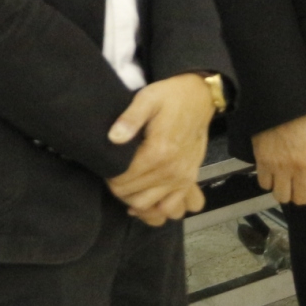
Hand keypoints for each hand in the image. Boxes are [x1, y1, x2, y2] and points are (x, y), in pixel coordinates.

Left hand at [105, 75, 215, 225]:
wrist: (199, 98)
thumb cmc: (171, 97)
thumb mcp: (147, 98)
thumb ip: (129, 118)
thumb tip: (113, 138)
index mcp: (158, 152)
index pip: (123, 180)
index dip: (109, 175)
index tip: (106, 165)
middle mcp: (171, 171)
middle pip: (133, 196)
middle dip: (118, 188)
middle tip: (113, 173)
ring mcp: (181, 179)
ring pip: (149, 206)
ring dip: (133, 199)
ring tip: (126, 184)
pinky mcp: (189, 181)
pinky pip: (171, 208)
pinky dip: (156, 209)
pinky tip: (145, 198)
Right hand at [251, 113, 305, 206]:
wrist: (279, 104)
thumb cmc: (302, 118)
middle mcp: (301, 167)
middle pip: (301, 199)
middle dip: (299, 196)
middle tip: (297, 188)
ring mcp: (281, 166)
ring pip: (282, 197)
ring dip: (283, 192)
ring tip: (283, 183)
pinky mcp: (263, 162)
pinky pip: (265, 185)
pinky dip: (267, 182)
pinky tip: (271, 173)